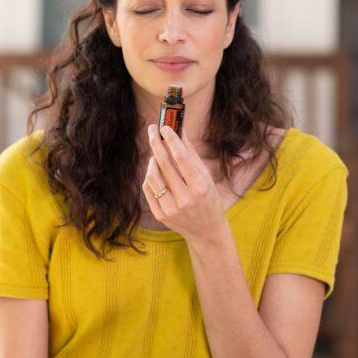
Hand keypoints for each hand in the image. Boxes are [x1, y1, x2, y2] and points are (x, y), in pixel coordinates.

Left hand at [142, 118, 226, 243]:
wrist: (206, 230)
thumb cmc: (208, 198)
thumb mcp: (205, 176)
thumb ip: (190, 154)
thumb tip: (179, 130)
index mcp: (200, 187)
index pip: (181, 158)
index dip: (171, 140)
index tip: (165, 127)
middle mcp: (185, 199)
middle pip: (165, 165)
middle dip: (157, 143)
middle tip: (153, 130)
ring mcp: (171, 209)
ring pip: (153, 177)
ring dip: (152, 161)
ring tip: (156, 154)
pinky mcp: (161, 215)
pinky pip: (148, 190)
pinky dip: (150, 176)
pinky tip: (155, 170)